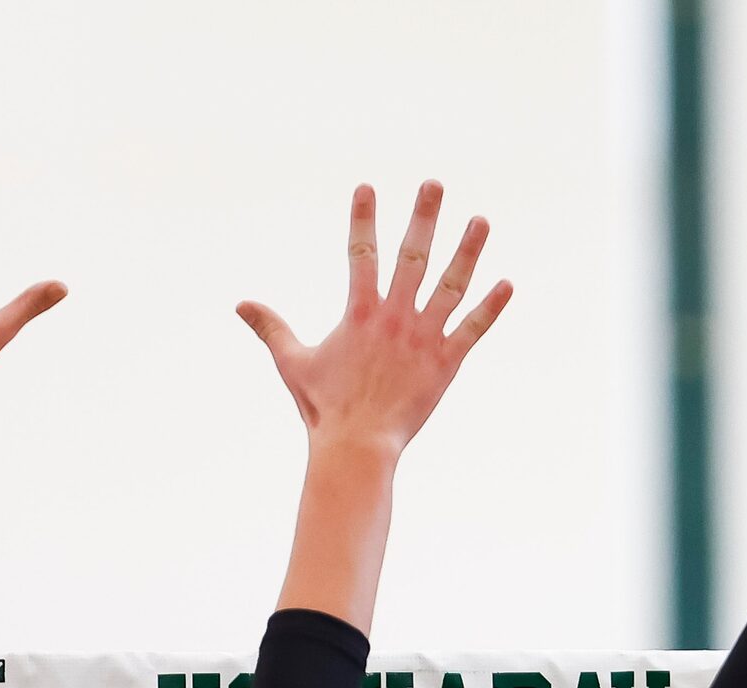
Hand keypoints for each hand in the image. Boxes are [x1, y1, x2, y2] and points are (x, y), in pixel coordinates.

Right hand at [239, 180, 511, 459]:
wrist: (358, 445)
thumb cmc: (324, 406)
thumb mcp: (292, 362)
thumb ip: (271, 328)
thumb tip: (240, 304)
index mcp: (358, 311)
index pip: (360, 252)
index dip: (363, 218)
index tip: (367, 187)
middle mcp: (394, 317)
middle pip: (412, 256)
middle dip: (424, 217)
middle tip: (434, 183)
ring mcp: (423, 337)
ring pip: (451, 285)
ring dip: (467, 251)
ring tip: (481, 220)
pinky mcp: (446, 362)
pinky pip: (472, 329)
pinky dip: (491, 307)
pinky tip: (507, 283)